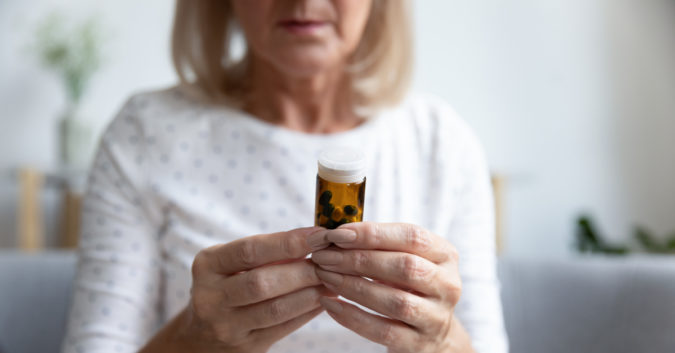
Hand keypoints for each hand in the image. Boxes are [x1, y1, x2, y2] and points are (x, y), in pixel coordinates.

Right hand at [179, 227, 335, 352]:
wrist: (203, 335)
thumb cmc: (228, 285)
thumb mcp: (233, 264)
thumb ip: (268, 252)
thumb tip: (315, 239)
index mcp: (208, 265)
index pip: (250, 250)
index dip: (288, 242)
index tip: (318, 235)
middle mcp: (211, 297)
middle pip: (262, 282)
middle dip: (302, 271)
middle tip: (330, 261)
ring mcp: (226, 326)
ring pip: (275, 309)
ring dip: (310, 293)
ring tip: (332, 281)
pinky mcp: (245, 346)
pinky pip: (283, 328)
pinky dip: (307, 312)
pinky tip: (324, 300)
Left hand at [308, 222, 463, 352]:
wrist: (433, 335)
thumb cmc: (410, 287)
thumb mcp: (406, 260)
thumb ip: (380, 245)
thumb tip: (337, 232)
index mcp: (445, 255)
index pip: (411, 237)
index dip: (373, 233)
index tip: (338, 233)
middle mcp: (447, 284)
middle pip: (404, 267)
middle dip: (358, 259)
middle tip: (324, 256)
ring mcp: (436, 317)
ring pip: (395, 301)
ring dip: (353, 287)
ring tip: (325, 277)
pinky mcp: (420, 343)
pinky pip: (383, 331)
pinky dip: (353, 317)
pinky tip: (331, 305)